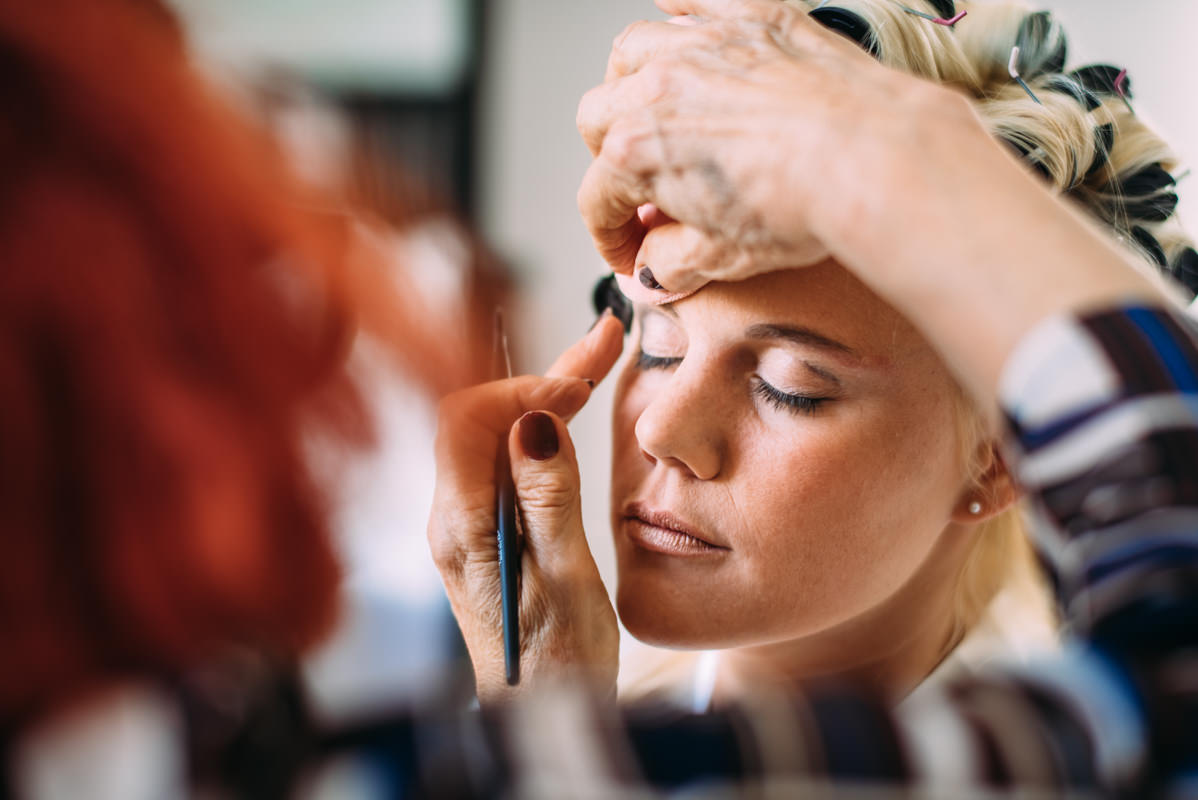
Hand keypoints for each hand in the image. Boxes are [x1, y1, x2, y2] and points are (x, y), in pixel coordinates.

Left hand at [427, 313, 624, 701]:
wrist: (542, 715)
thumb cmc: (558, 664)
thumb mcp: (566, 579)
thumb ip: (549, 498)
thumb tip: (534, 421)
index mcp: (461, 526)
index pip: (468, 418)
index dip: (523, 389)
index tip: (580, 383)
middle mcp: (452, 517)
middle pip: (480, 417)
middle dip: (539, 378)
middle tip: (602, 345)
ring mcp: (467, 522)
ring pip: (495, 434)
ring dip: (543, 396)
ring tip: (596, 363)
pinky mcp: (488, 529)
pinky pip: (506, 461)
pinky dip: (540, 430)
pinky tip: (573, 414)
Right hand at [576, 0, 964, 292]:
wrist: (872, 153)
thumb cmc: (807, 199)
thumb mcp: (725, 257)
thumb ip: (673, 264)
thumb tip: (657, 269)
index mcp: (639, 152)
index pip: (598, 200)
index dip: (610, 236)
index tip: (633, 251)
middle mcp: (658, 88)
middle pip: (597, 118)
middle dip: (607, 157)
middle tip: (641, 186)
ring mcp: (701, 47)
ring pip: (630, 52)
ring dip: (629, 84)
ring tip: (652, 110)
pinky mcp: (748, 19)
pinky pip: (690, 2)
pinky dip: (677, 14)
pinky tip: (677, 27)